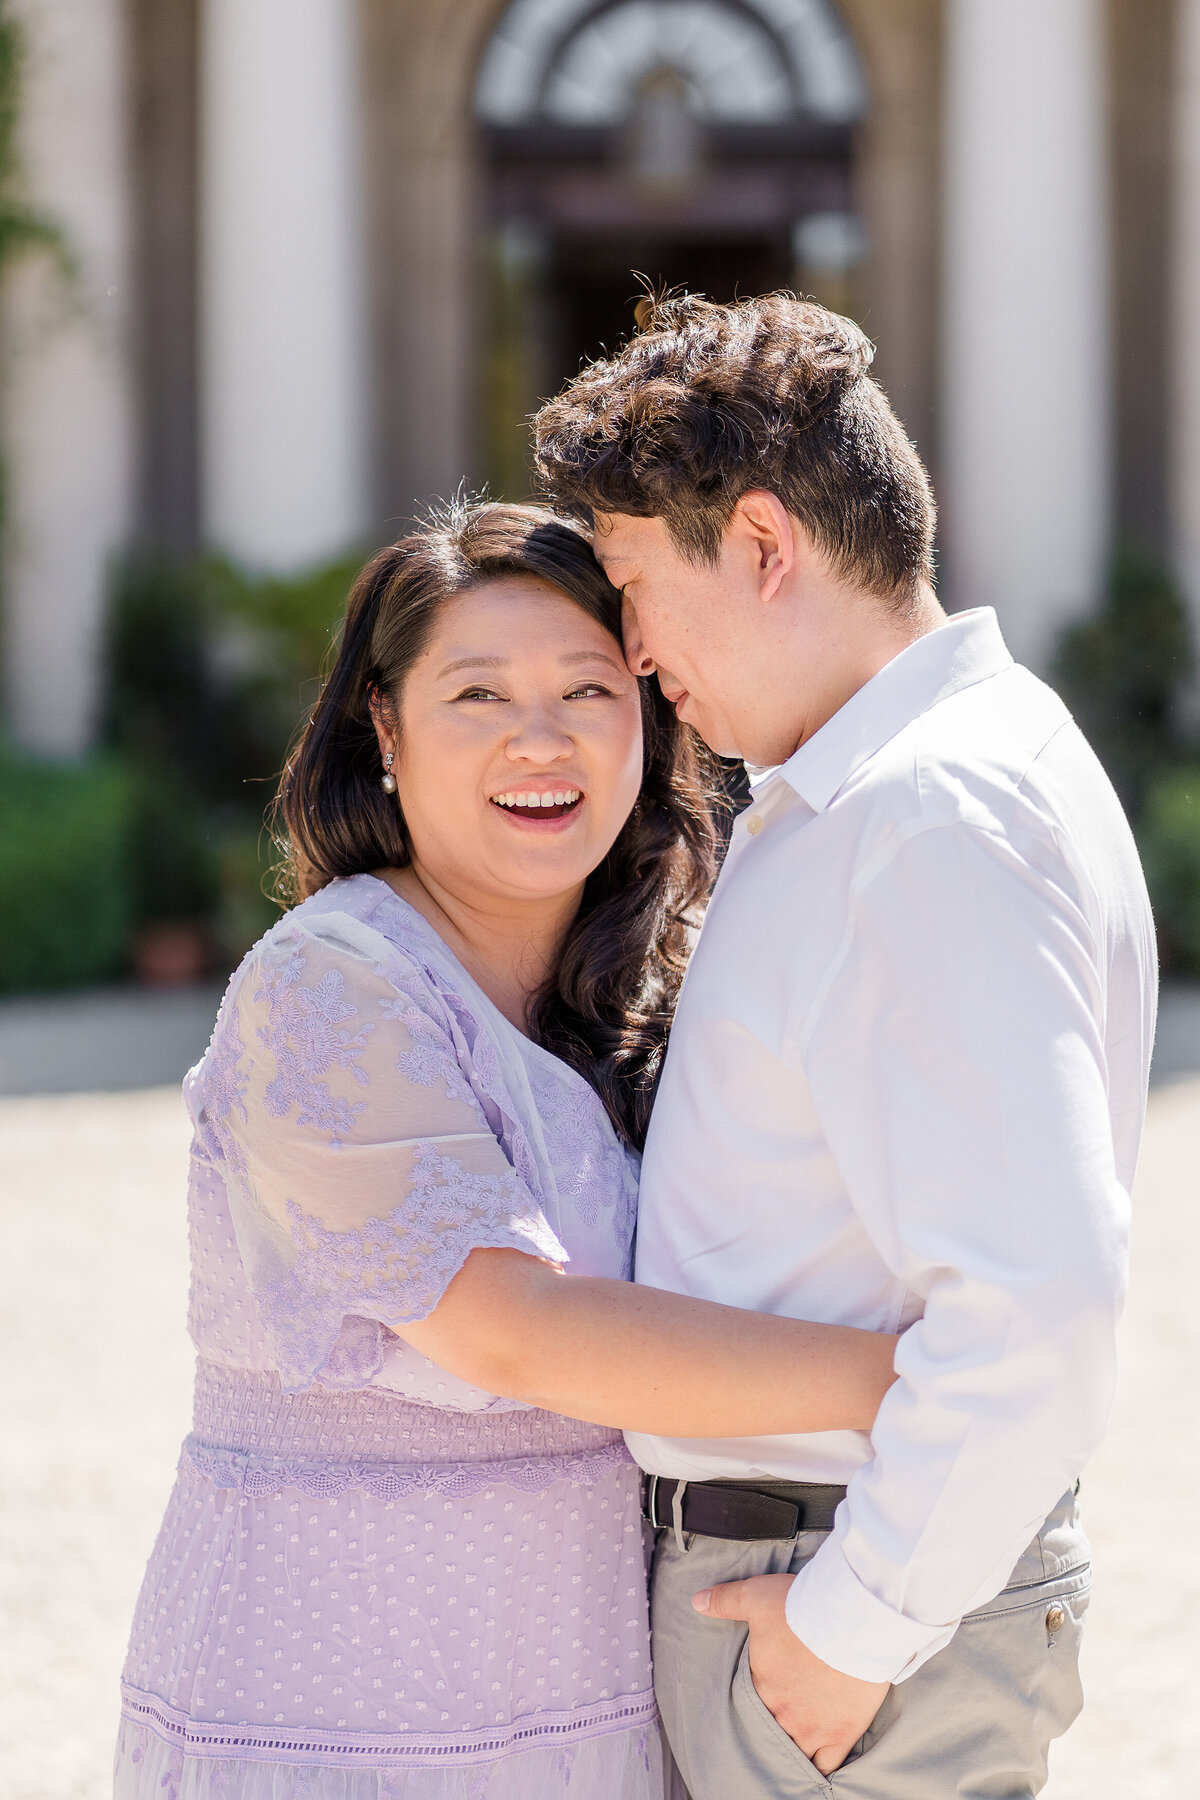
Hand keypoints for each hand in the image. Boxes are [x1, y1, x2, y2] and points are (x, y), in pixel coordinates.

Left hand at [693, 1573, 888, 1774]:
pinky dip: (821, 1764)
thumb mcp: (756, 1595)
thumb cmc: (802, 1606)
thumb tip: (697, 1602)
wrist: (849, 1619)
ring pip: (796, 1752)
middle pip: (772, 1729)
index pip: (749, 1704)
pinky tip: (819, 1760)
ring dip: (794, 1745)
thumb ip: (726, 1600)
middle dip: (775, 1723)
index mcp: (760, 1684)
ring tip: (799, 1737)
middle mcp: (781, 1712)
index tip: (766, 1692)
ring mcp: (811, 1728)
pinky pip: (826, 1765)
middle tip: (784, 1714)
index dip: (757, 1700)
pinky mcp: (840, 1735)